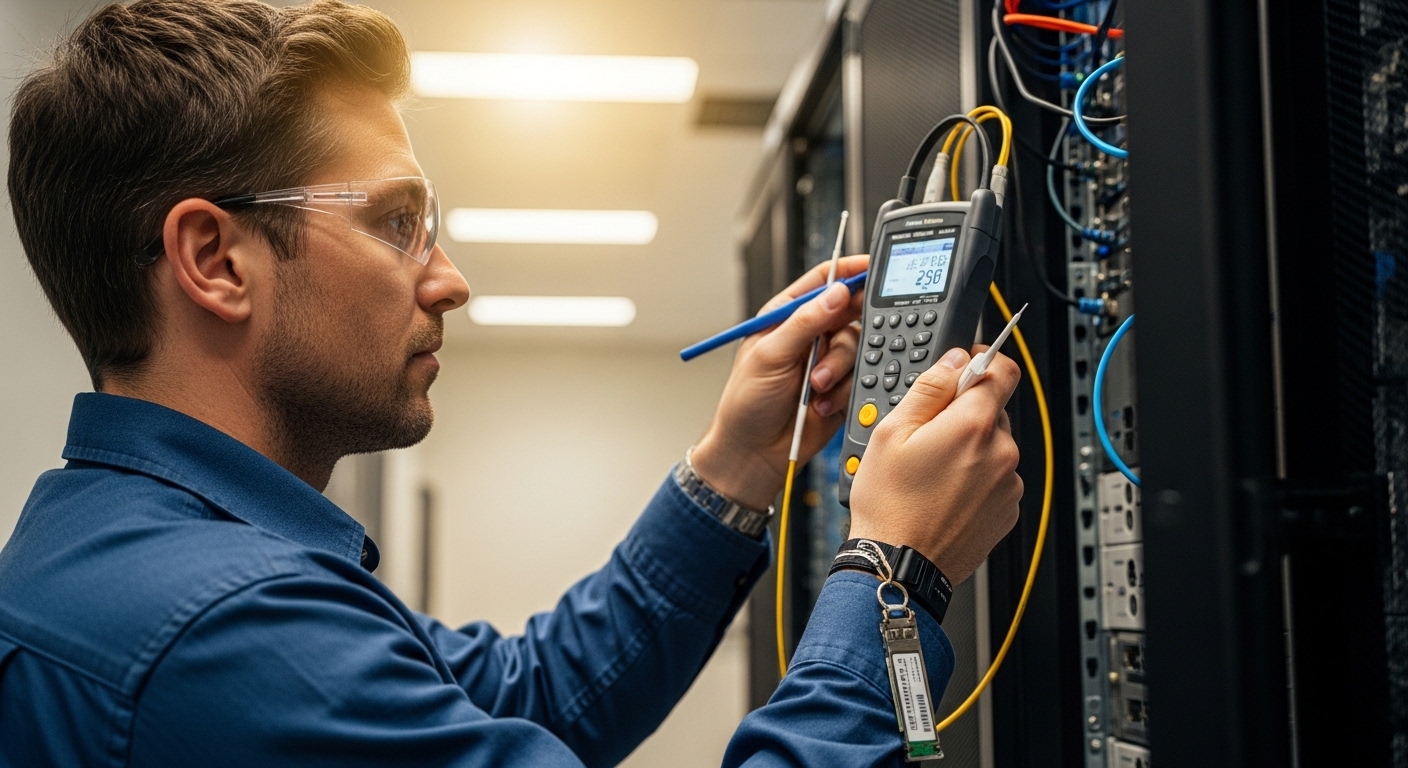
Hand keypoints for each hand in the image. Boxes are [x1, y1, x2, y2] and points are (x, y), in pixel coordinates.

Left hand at [691, 255, 868, 510]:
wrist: (754, 453)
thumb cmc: (746, 403)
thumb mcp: (770, 356)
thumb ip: (805, 322)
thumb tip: (837, 293)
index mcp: (786, 315)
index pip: (823, 281)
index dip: (848, 272)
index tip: (872, 269)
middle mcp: (810, 334)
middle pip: (849, 313)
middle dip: (845, 333)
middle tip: (835, 347)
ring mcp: (827, 361)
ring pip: (856, 348)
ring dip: (838, 368)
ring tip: (815, 387)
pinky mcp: (841, 387)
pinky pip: (860, 377)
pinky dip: (843, 391)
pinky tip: (821, 403)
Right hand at [847, 345, 1023, 584]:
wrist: (898, 565)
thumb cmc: (889, 504)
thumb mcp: (890, 432)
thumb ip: (929, 388)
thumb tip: (954, 361)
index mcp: (973, 425)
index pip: (1003, 370)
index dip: (982, 362)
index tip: (964, 368)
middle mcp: (1001, 452)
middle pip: (993, 411)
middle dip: (964, 414)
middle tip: (927, 435)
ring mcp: (1007, 484)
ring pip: (993, 446)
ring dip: (969, 448)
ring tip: (931, 472)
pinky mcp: (1007, 511)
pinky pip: (995, 478)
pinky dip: (975, 479)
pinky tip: (943, 493)